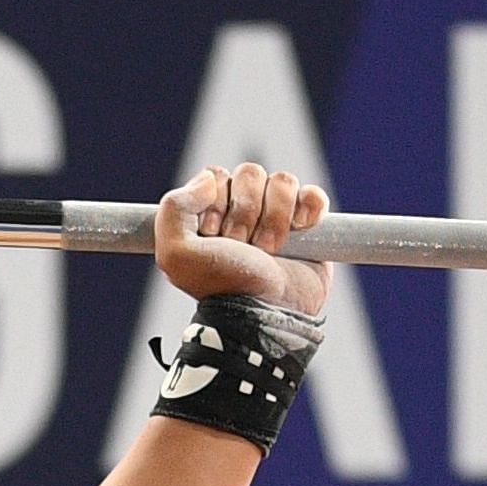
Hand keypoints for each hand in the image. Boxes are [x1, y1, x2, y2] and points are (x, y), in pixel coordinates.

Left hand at [153, 163, 329, 318]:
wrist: (263, 311)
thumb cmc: (221, 286)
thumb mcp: (175, 254)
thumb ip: (173, 208)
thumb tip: (208, 179)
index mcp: (210, 213)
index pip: (216, 174)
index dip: (217, 200)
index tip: (214, 234)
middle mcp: (242, 212)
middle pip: (250, 173)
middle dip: (246, 212)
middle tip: (243, 246)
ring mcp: (277, 217)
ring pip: (282, 182)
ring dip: (275, 217)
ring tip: (268, 250)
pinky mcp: (309, 226)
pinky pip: (313, 194)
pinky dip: (309, 206)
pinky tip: (301, 228)